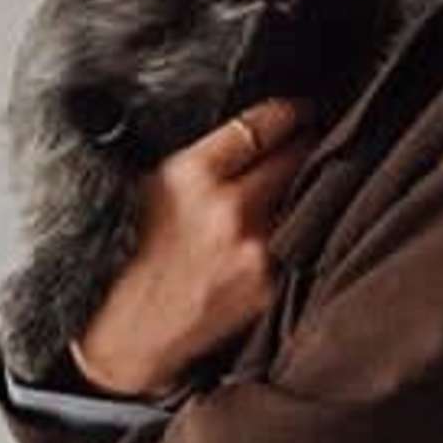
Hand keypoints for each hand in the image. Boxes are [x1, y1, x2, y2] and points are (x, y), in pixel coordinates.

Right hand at [69, 97, 322, 396]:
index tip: (300, 110)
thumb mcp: (149, 188)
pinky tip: (289, 228)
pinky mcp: (269, 284)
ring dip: (305, 189)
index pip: (261, 126)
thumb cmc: (132, 257)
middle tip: (312, 139)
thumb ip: (201, 158)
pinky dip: (298, 230)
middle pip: (295, 157)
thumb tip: (249, 132)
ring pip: (304, 199)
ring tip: (301, 184)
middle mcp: (227, 210)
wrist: (130, 333)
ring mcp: (254, 250)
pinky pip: (298, 241)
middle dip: (306, 144)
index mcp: (192, 176)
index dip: (288, 113)